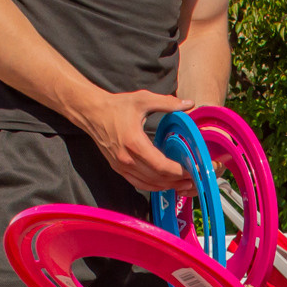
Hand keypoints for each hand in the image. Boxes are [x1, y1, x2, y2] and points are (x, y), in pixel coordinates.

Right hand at [79, 88, 196, 193]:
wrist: (92, 113)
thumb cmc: (117, 106)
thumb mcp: (143, 99)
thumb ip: (168, 102)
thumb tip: (189, 104)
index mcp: (134, 143)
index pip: (161, 166)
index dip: (178, 172)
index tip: (192, 170)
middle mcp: (127, 159)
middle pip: (157, 178)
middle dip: (177, 181)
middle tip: (194, 180)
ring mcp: (121, 166)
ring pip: (148, 184)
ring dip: (167, 187)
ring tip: (183, 184)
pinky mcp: (117, 168)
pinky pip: (138, 183)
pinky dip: (154, 186)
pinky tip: (165, 184)